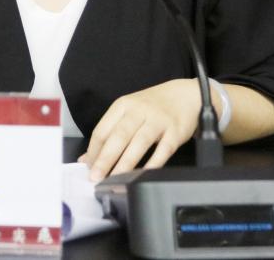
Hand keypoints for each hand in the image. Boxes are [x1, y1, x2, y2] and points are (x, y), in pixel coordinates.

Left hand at [80, 79, 199, 180]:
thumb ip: (109, 133)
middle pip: (119, 136)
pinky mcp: (175, 131)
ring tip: (115, 179)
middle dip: (105, 158)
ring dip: (126, 163)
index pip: (103, 129)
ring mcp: (158, 120)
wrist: (185, 94)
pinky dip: (153, 163)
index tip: (89, 167)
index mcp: (123, 105)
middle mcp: (139, 110)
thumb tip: (88, 159)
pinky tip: (143, 174)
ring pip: (139, 143)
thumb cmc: (153, 106)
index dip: (94, 151)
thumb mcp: (128, 112)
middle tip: (96, 176)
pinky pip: (163, 149)